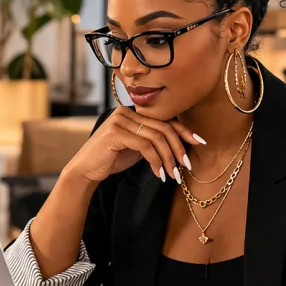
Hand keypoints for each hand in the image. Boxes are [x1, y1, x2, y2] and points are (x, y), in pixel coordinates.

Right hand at [63, 108, 201, 183]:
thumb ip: (153, 140)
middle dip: (178, 148)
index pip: (164, 119)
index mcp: (132, 111)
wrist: (86, 170)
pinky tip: (158, 174)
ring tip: (173, 174)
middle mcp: (126, 111)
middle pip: (163, 127)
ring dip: (168, 158)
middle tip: (186, 166)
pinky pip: (145, 146)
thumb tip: (181, 145)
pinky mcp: (115, 133)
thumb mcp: (137, 147)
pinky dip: (155, 161)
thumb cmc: (111, 159)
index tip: (199, 142)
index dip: (184, 130)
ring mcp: (120, 120)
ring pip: (156, 137)